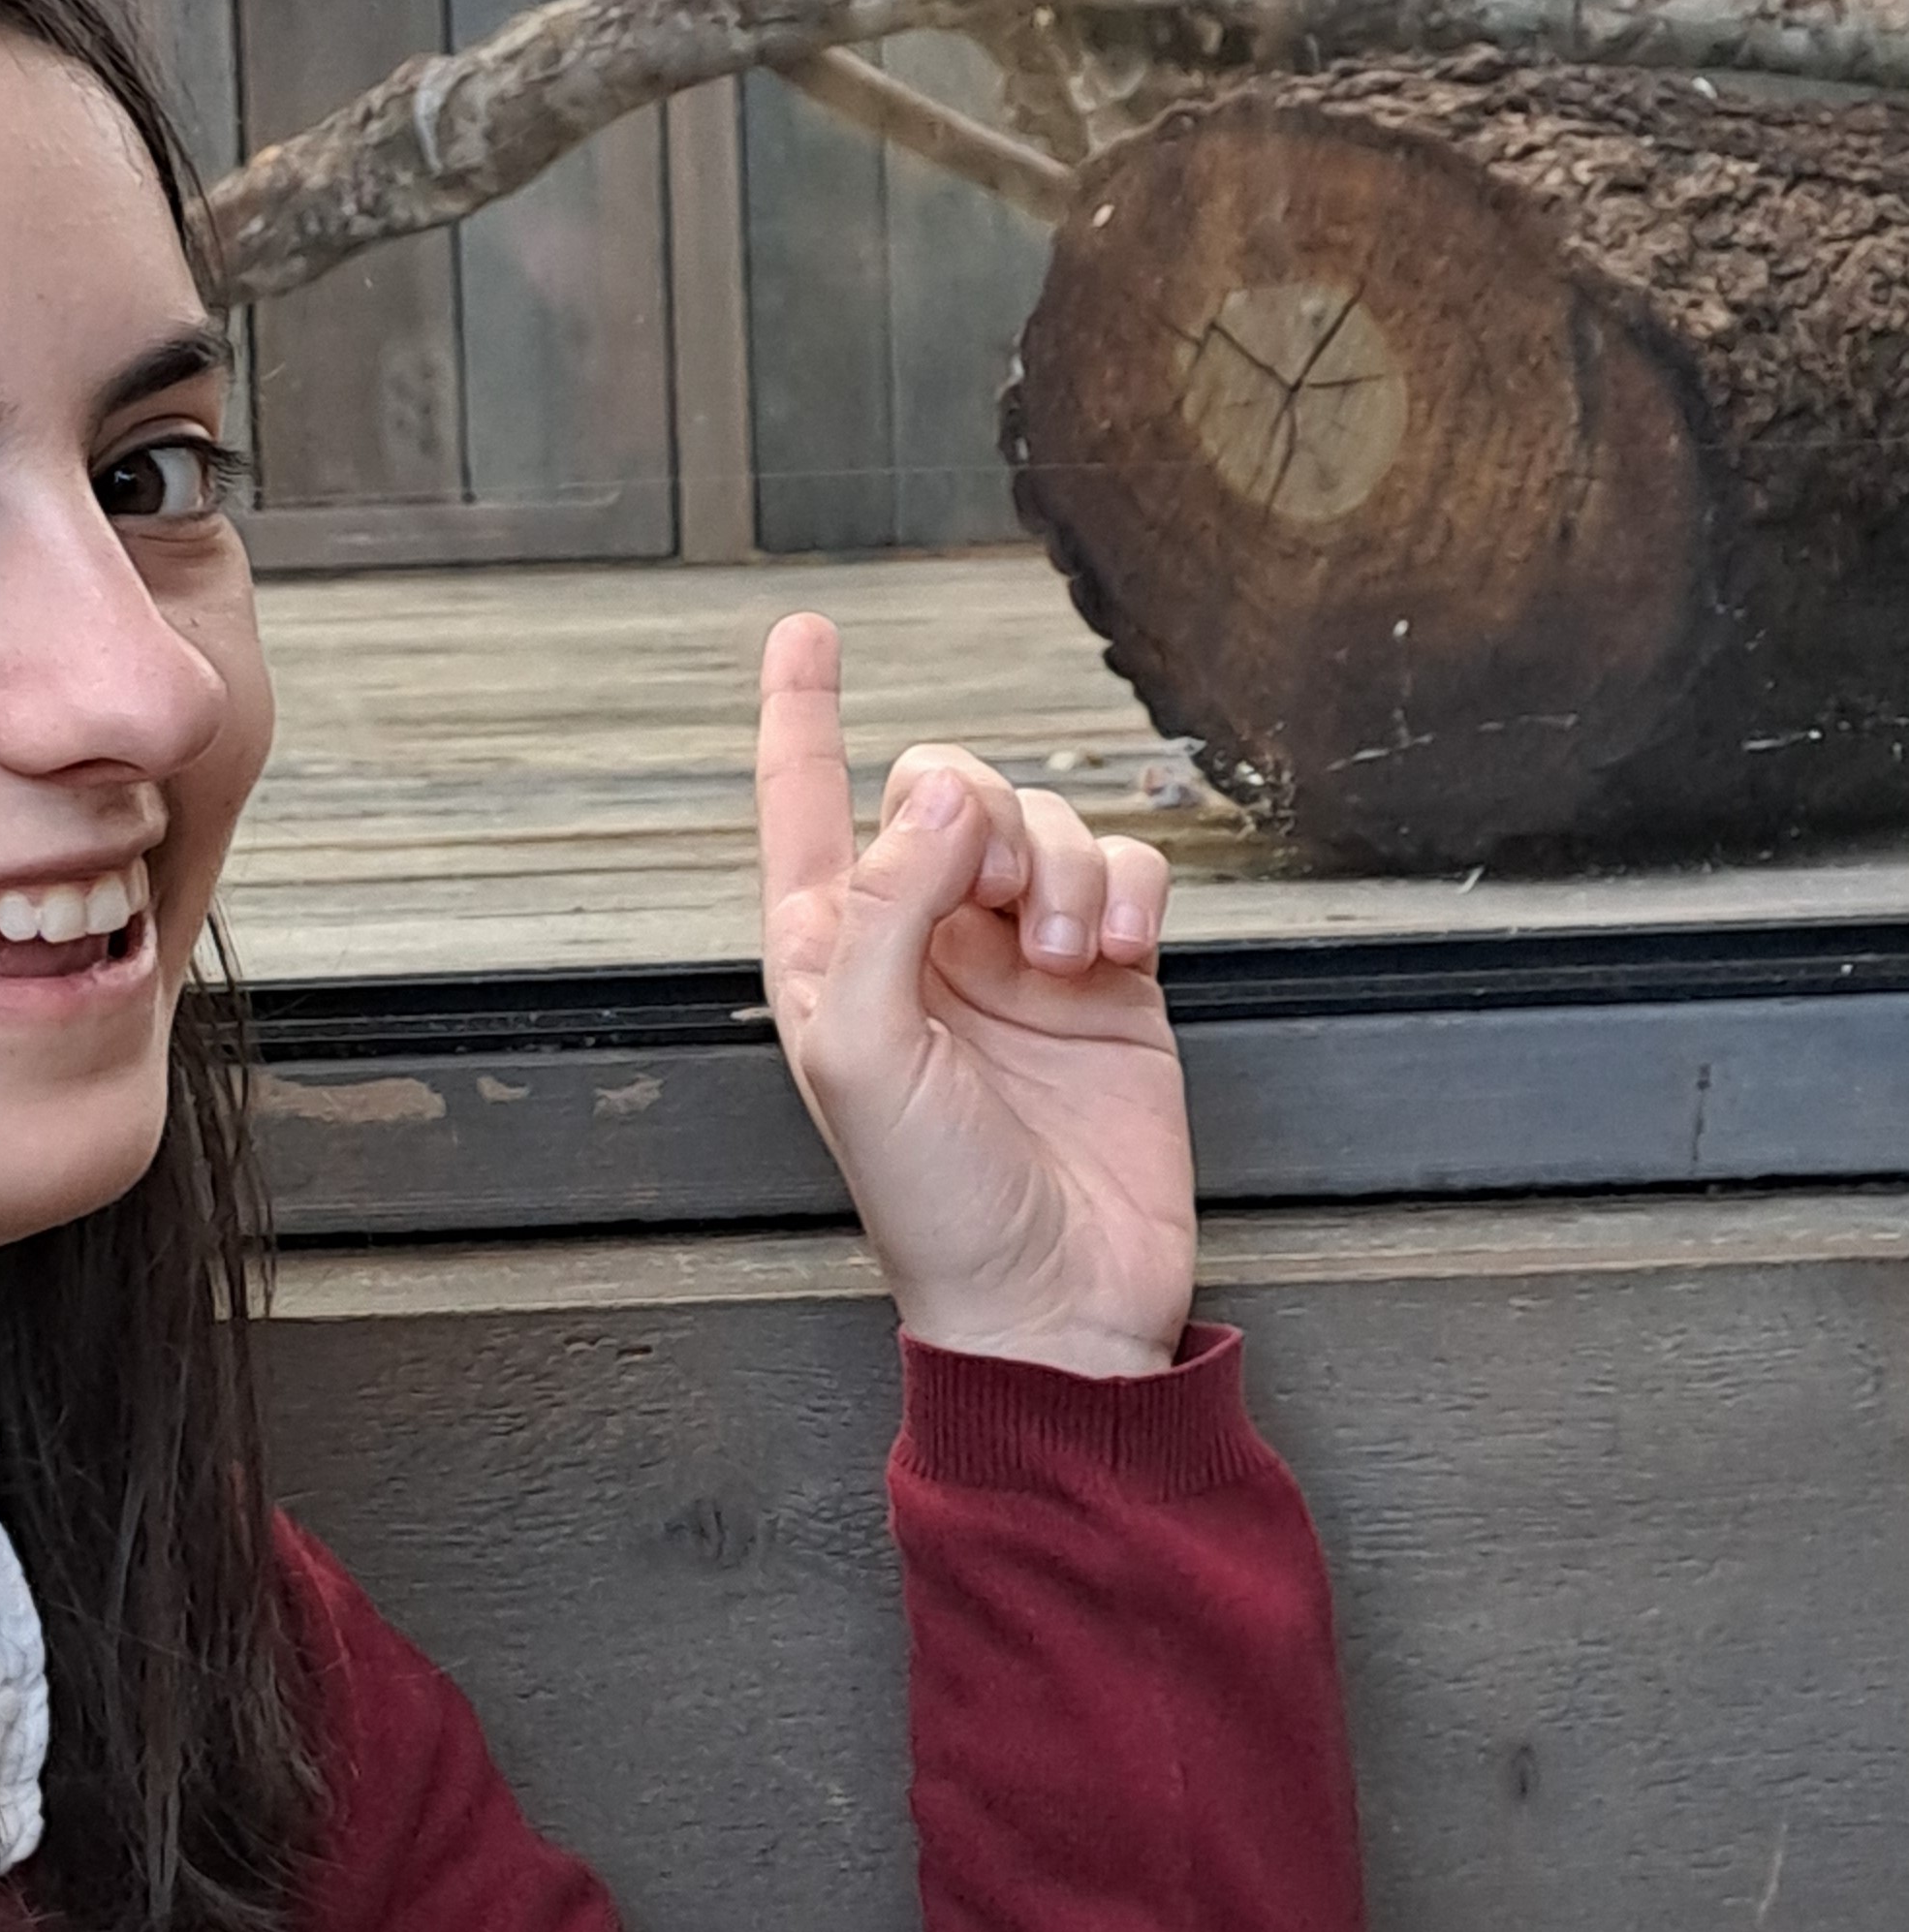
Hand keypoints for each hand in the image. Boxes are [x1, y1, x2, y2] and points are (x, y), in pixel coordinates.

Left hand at [755, 613, 1195, 1378]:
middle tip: (1001, 904)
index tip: (806, 632)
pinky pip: (1125, 870)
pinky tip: (1117, 956)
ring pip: (1046, 824)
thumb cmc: (936, 1208)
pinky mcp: (1110, 975)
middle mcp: (921, 941)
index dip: (802, 713)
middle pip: (948, 791)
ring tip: (1067, 962)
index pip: (804, 805)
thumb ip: (888, 909)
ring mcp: (1018, 954)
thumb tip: (936, 796)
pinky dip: (1129, 893)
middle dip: (983, 819)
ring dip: (1063, 872)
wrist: (1057, 1299)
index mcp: (831, 955)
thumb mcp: (869, 1057)